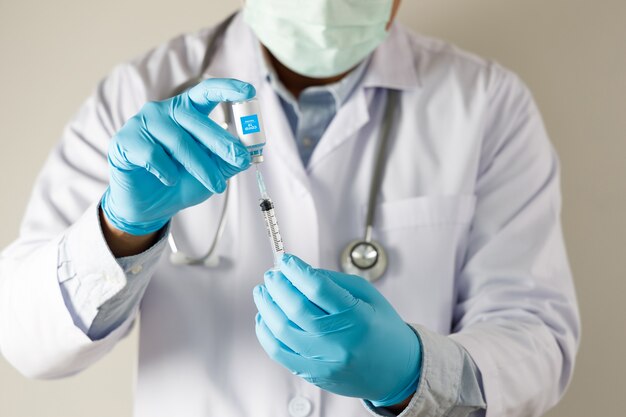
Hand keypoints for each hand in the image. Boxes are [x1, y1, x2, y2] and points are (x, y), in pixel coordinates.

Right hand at [101, 78, 254, 234]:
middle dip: (221, 142)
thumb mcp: (213, 171)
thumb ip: (229, 159)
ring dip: (200, 165)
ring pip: (178, 140)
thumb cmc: (181, 182)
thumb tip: (248, 151)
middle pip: (196, 121)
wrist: (149, 207)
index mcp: (186, 111)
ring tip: (215, 185)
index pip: (205, 92)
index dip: (227, 89)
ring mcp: (142, 123)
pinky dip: (166, 170)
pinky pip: (152, 153)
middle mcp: (163, 111)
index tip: (248, 92)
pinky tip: (169, 180)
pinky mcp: (125, 141)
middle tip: (239, 158)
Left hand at [253, 254, 421, 406]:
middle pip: (296, 308)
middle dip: (278, 286)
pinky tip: (265, 317)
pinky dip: (266, 332)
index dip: (296, 270)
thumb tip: (299, 272)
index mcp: (358, 318)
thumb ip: (334, 281)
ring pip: (282, 330)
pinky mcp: (313, 375)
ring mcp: (325, 362)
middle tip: (272, 274)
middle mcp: (340, 342)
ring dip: (267, 306)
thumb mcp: (369, 296)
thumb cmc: (383, 330)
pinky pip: (279, 352)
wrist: (397, 371)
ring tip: (263, 292)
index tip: (285, 260)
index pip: (317, 288)